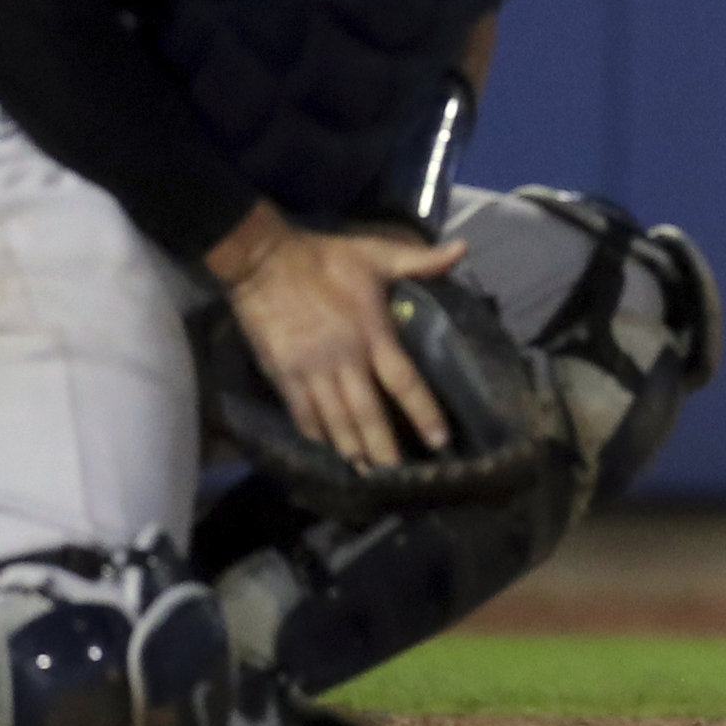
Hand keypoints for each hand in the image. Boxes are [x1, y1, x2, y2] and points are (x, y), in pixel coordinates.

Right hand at [215, 212, 466, 468]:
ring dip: (352, 450)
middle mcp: (344, 359)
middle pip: (367, 415)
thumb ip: (420, 260)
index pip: (404, 382)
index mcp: (371, 333)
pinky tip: (328, 450)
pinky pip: (303, 414)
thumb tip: (462, 250)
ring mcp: (311, 371)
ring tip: (367, 473)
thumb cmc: (324, 258)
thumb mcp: (376, 253)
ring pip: (335, 422)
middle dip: (384, 449)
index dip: (423, 413)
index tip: (440, 441)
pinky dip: (317, 436)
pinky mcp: (283, 375)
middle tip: (398, 476)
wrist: (263, 260)